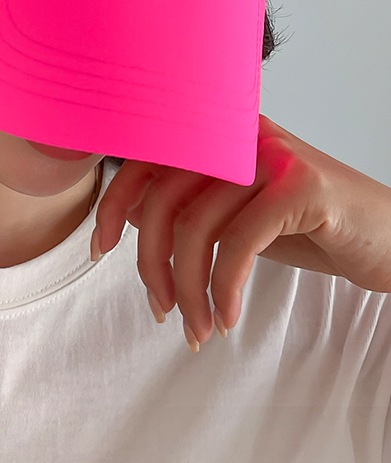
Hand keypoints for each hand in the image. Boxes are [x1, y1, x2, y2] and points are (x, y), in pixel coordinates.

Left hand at [91, 115, 390, 350]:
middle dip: (151, 265)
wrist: (386, 239)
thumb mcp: (237, 213)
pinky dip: (225, 289)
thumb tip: (124, 224)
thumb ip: (191, 207)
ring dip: (189, 290)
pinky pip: (238, 243)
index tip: (99, 252)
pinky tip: (228, 317)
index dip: (112, 206)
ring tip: (198, 327)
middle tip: (162, 311)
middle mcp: (242, 135)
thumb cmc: (309, 228)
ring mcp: (273, 156)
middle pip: (163, 199)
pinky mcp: (301, 186)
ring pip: (197, 226)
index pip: (143, 160)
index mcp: (219, 135)